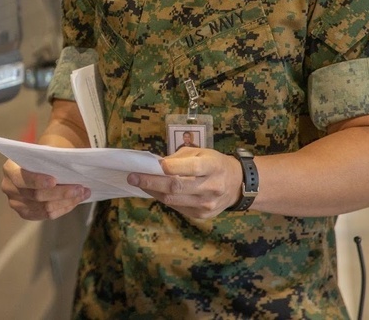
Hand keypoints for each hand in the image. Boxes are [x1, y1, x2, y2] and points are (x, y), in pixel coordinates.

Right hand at [1, 159, 90, 219]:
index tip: (55, 181)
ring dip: (67, 201)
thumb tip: (70, 161)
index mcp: (10, 169)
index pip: (22, 178)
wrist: (38, 165)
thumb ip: (52, 156)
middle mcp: (9, 187)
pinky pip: (47, 215)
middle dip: (61, 192)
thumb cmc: (43, 156)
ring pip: (45, 208)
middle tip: (80, 188)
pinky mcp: (26, 213)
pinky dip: (63, 208)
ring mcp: (16, 203)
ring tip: (83, 193)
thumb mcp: (44, 151)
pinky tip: (75, 200)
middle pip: (36, 196)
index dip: (38, 181)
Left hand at [127, 148, 242, 218]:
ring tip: (138, 183)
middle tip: (132, 177)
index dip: (169, 168)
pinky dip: (163, 198)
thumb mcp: (201, 153)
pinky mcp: (202, 215)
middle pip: (176, 187)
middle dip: (151, 182)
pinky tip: (155, 191)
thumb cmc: (214, 163)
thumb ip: (179, 158)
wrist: (237, 184)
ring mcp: (207, 204)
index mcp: (213, 166)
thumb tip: (155, 165)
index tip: (149, 165)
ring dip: (153, 191)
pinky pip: (177, 207)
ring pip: (173, 200)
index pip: (190, 168)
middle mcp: (211, 186)